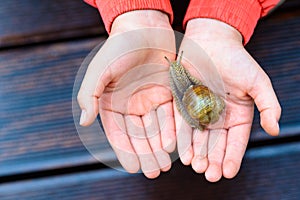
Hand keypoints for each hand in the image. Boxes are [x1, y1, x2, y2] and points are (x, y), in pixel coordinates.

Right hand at [77, 10, 175, 177]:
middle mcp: (131, 105)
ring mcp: (150, 100)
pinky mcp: (168, 93)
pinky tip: (176, 145)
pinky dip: (173, 130)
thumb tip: (84, 120)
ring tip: (166, 165)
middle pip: (139, 136)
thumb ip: (90, 93)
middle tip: (154, 172)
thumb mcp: (100, 69)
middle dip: (146, 154)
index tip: (133, 168)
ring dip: (160, 147)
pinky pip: (171, 116)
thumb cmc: (119, 47)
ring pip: (156, 129)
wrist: (145, 28)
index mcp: (112, 103)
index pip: (118, 133)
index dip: (125, 151)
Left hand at [176, 19, 280, 181]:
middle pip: (216, 145)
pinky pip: (182, 125)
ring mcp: (200, 112)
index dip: (232, 158)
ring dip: (197, 154)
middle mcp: (218, 117)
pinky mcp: (183, 105)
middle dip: (213, 161)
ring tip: (196, 167)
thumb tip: (274, 129)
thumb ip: (268, 105)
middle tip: (209, 175)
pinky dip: (182, 139)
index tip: (228, 173)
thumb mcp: (257, 82)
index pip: (236, 142)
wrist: (210, 41)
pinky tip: (182, 152)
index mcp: (238, 115)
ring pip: (198, 139)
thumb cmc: (236, 60)